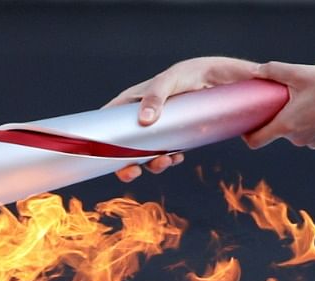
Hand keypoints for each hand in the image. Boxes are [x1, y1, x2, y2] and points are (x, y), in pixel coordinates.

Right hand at [105, 57, 259, 181]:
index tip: (101, 158)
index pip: (105, 123)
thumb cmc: (185, 74)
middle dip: (126, 165)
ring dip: (152, 164)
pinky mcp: (172, 136)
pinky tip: (177, 157)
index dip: (99, 141)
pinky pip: (164, 154)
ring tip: (167, 161)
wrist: (215, 78)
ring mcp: (155, 130)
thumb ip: (154, 96)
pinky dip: (169, 159)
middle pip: (121, 148)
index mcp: (128, 103)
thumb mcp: (168, 82)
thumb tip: (144, 120)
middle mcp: (138, 119)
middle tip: (134, 171)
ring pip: (144, 155)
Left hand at [243, 62, 314, 148]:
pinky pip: (308, 131)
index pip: (254, 141)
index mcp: (286, 126)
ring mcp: (311, 142)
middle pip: (275, 130)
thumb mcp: (302, 72)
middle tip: (285, 96)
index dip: (247, 133)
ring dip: (294, 117)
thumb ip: (275, 71)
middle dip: (276, 115)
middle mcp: (296, 139)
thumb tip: (256, 70)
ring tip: (307, 98)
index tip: (248, 120)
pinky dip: (309, 121)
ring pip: (293, 130)